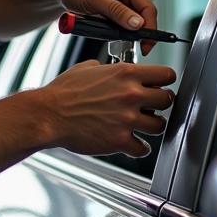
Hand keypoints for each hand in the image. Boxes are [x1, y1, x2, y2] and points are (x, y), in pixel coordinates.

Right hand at [38, 60, 176, 157]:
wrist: (48, 115)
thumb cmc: (63, 92)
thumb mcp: (87, 68)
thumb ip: (107, 67)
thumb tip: (112, 67)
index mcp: (125, 74)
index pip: (166, 74)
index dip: (165, 81)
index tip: (162, 85)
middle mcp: (130, 95)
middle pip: (167, 100)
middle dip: (160, 104)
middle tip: (152, 107)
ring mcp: (127, 119)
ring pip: (159, 125)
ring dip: (152, 126)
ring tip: (142, 126)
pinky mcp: (119, 141)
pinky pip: (143, 148)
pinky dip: (139, 148)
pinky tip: (133, 144)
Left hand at [58, 0, 158, 55]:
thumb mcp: (94, 0)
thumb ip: (116, 11)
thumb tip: (138, 24)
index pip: (147, 6)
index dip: (150, 26)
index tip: (146, 44)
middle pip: (144, 14)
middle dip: (141, 32)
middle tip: (138, 48)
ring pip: (136, 20)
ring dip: (130, 32)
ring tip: (121, 40)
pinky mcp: (118, 7)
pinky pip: (126, 22)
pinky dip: (122, 31)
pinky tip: (115, 35)